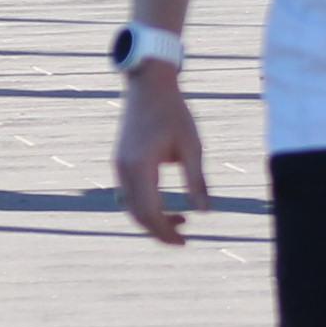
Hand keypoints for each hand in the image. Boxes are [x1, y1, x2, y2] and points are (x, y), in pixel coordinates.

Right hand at [112, 68, 211, 244]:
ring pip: (130, 206)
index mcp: (141, 167)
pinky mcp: (121, 160)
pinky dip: (144, 205)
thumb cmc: (174, 112)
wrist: (148, 84)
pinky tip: (164, 203)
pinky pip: (128, 193)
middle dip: (159, 231)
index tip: (186, 242)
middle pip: (137, 215)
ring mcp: (119, 165)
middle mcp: (124, 169)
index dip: (167, 232)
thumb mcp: (192, 147)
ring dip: (152, 219)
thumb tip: (206, 213)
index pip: (150, 213)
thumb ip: (197, 181)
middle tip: (184, 238)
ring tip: (180, 219)